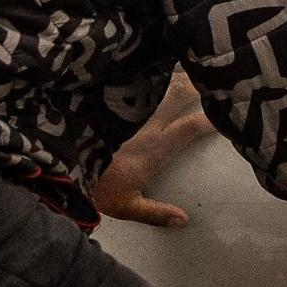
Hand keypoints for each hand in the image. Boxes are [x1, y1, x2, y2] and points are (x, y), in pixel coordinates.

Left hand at [94, 78, 214, 228]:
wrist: (60, 161)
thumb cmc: (94, 186)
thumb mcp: (125, 206)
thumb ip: (156, 213)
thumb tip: (185, 220)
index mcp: (155, 148)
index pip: (191, 127)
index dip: (211, 118)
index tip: (227, 110)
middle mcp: (146, 124)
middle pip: (177, 94)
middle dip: (195, 84)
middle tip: (210, 73)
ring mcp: (130, 112)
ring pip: (158, 85)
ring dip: (173, 75)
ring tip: (186, 65)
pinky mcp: (114, 106)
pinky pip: (137, 87)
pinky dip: (148, 77)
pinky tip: (152, 68)